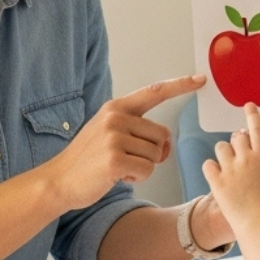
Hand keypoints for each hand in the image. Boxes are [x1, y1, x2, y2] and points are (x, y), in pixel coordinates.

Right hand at [41, 74, 205, 209]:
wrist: (59, 180)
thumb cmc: (88, 159)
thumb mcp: (108, 132)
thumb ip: (136, 130)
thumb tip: (165, 143)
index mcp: (116, 108)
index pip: (154, 92)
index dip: (180, 85)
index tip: (200, 79)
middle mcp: (116, 117)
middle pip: (163, 134)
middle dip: (153, 153)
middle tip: (129, 160)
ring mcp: (114, 137)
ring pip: (156, 154)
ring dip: (143, 167)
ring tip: (119, 167)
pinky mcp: (114, 158)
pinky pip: (147, 169)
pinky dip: (137, 177)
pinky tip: (117, 176)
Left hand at [203, 104, 259, 234]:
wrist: (259, 226)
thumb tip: (251, 143)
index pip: (258, 129)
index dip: (253, 116)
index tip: (249, 106)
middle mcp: (248, 159)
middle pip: (238, 136)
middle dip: (237, 142)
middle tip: (238, 154)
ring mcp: (231, 169)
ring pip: (221, 147)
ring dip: (223, 154)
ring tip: (228, 168)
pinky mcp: (217, 181)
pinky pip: (208, 164)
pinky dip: (212, 169)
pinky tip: (217, 178)